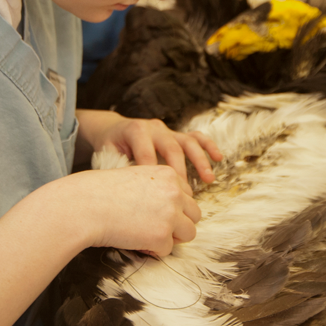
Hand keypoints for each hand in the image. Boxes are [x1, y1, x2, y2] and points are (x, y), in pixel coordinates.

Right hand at [58, 164, 200, 256]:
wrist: (84, 205)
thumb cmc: (102, 192)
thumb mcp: (135, 177)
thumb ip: (157, 189)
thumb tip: (171, 211)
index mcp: (168, 174)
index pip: (187, 194)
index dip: (173, 206)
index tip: (155, 211)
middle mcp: (174, 192)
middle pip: (194, 214)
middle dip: (178, 223)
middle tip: (153, 226)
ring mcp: (170, 214)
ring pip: (189, 233)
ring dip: (170, 237)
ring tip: (145, 234)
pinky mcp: (162, 236)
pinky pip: (167, 250)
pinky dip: (152, 250)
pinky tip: (134, 240)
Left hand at [75, 109, 221, 182]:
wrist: (112, 130)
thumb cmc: (110, 147)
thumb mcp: (107, 155)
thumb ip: (119, 169)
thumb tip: (132, 191)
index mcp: (136, 130)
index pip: (147, 154)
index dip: (153, 175)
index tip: (158, 197)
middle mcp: (154, 127)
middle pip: (171, 148)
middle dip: (179, 172)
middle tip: (184, 194)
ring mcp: (167, 130)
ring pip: (187, 141)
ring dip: (199, 161)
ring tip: (208, 179)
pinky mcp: (175, 134)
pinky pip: (195, 137)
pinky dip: (207, 146)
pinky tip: (218, 158)